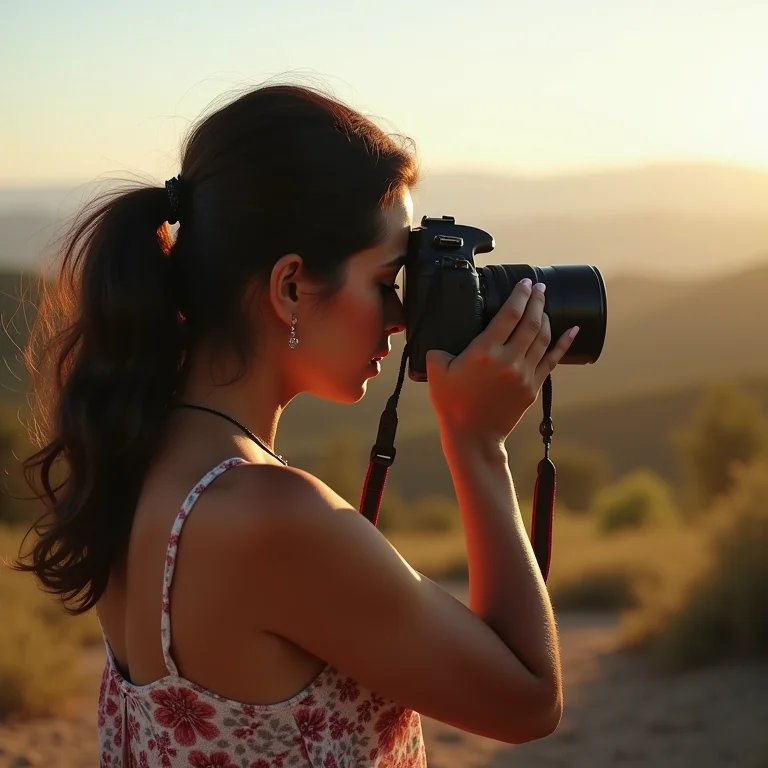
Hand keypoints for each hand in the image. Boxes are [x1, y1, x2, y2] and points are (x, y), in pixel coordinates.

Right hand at [426, 278, 578, 443]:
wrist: (473, 436)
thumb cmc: (452, 404)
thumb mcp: (437, 370)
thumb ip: (438, 348)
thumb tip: (441, 335)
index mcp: (485, 351)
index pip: (509, 314)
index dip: (520, 294)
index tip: (525, 282)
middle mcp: (509, 360)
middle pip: (531, 321)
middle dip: (537, 300)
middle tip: (538, 287)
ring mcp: (524, 374)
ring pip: (543, 338)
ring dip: (546, 316)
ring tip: (545, 304)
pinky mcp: (533, 387)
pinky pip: (553, 360)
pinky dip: (563, 343)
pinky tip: (572, 330)